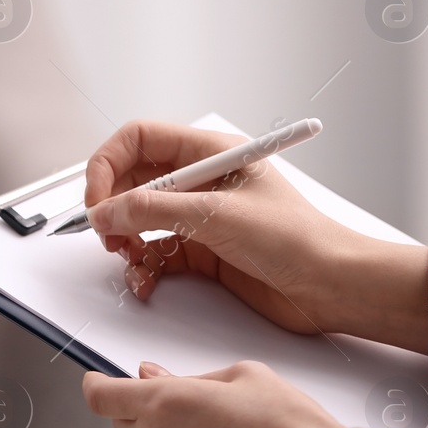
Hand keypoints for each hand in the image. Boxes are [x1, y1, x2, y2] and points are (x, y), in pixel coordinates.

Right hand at [84, 120, 427, 349]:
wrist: (331, 286)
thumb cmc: (296, 239)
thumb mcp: (216, 216)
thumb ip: (152, 211)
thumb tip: (104, 211)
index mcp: (208, 152)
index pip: (138, 140)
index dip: (107, 165)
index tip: (96, 199)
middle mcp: (200, 180)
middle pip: (131, 181)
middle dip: (112, 207)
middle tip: (107, 234)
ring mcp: (198, 216)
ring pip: (138, 219)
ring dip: (124, 240)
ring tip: (129, 258)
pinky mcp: (200, 251)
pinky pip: (153, 252)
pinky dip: (142, 268)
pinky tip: (146, 281)